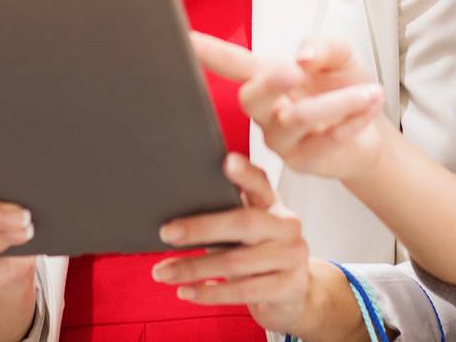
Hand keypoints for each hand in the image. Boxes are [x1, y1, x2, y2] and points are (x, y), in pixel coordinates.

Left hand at [154, 153, 317, 335]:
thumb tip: (173, 218)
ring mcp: (292, 257)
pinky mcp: (289, 287)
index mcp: (273, 204)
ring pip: (236, 261)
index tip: (227, 160)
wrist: (293, 295)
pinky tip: (186, 292)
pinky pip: (243, 291)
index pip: (260, 182)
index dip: (245, 173)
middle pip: (243, 222)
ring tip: (163, 272)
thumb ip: (223, 217)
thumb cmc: (255, 254)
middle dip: (201, 227)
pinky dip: (210, 293)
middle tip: (165, 232)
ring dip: (194, 268)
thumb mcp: (243, 232)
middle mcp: (288, 226)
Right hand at [193, 32, 389, 181]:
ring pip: (294, 119)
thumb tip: (302, 55)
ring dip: (337, 102)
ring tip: (370, 92)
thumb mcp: (340, 56)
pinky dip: (351, 121)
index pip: (229, 63)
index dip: (205, 52)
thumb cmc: (345, 87)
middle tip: (296, 69)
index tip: (182, 39)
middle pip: (250, 96)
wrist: (371, 133)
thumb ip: (322, 46)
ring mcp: (280, 139)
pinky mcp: (302, 162)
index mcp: (266, 76)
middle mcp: (266, 110)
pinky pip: (323, 140)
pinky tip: (368, 108)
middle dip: (271, 81)